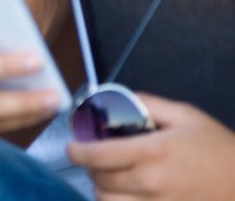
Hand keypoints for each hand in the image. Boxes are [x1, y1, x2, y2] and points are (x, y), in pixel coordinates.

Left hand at [68, 94, 234, 199]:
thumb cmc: (217, 148)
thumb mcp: (186, 115)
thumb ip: (148, 103)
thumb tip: (118, 98)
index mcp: (151, 152)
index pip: (97, 156)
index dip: (76, 152)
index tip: (72, 147)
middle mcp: (149, 183)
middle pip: (98, 180)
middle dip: (90, 168)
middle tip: (95, 159)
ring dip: (101, 189)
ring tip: (108, 178)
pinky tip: (124, 194)